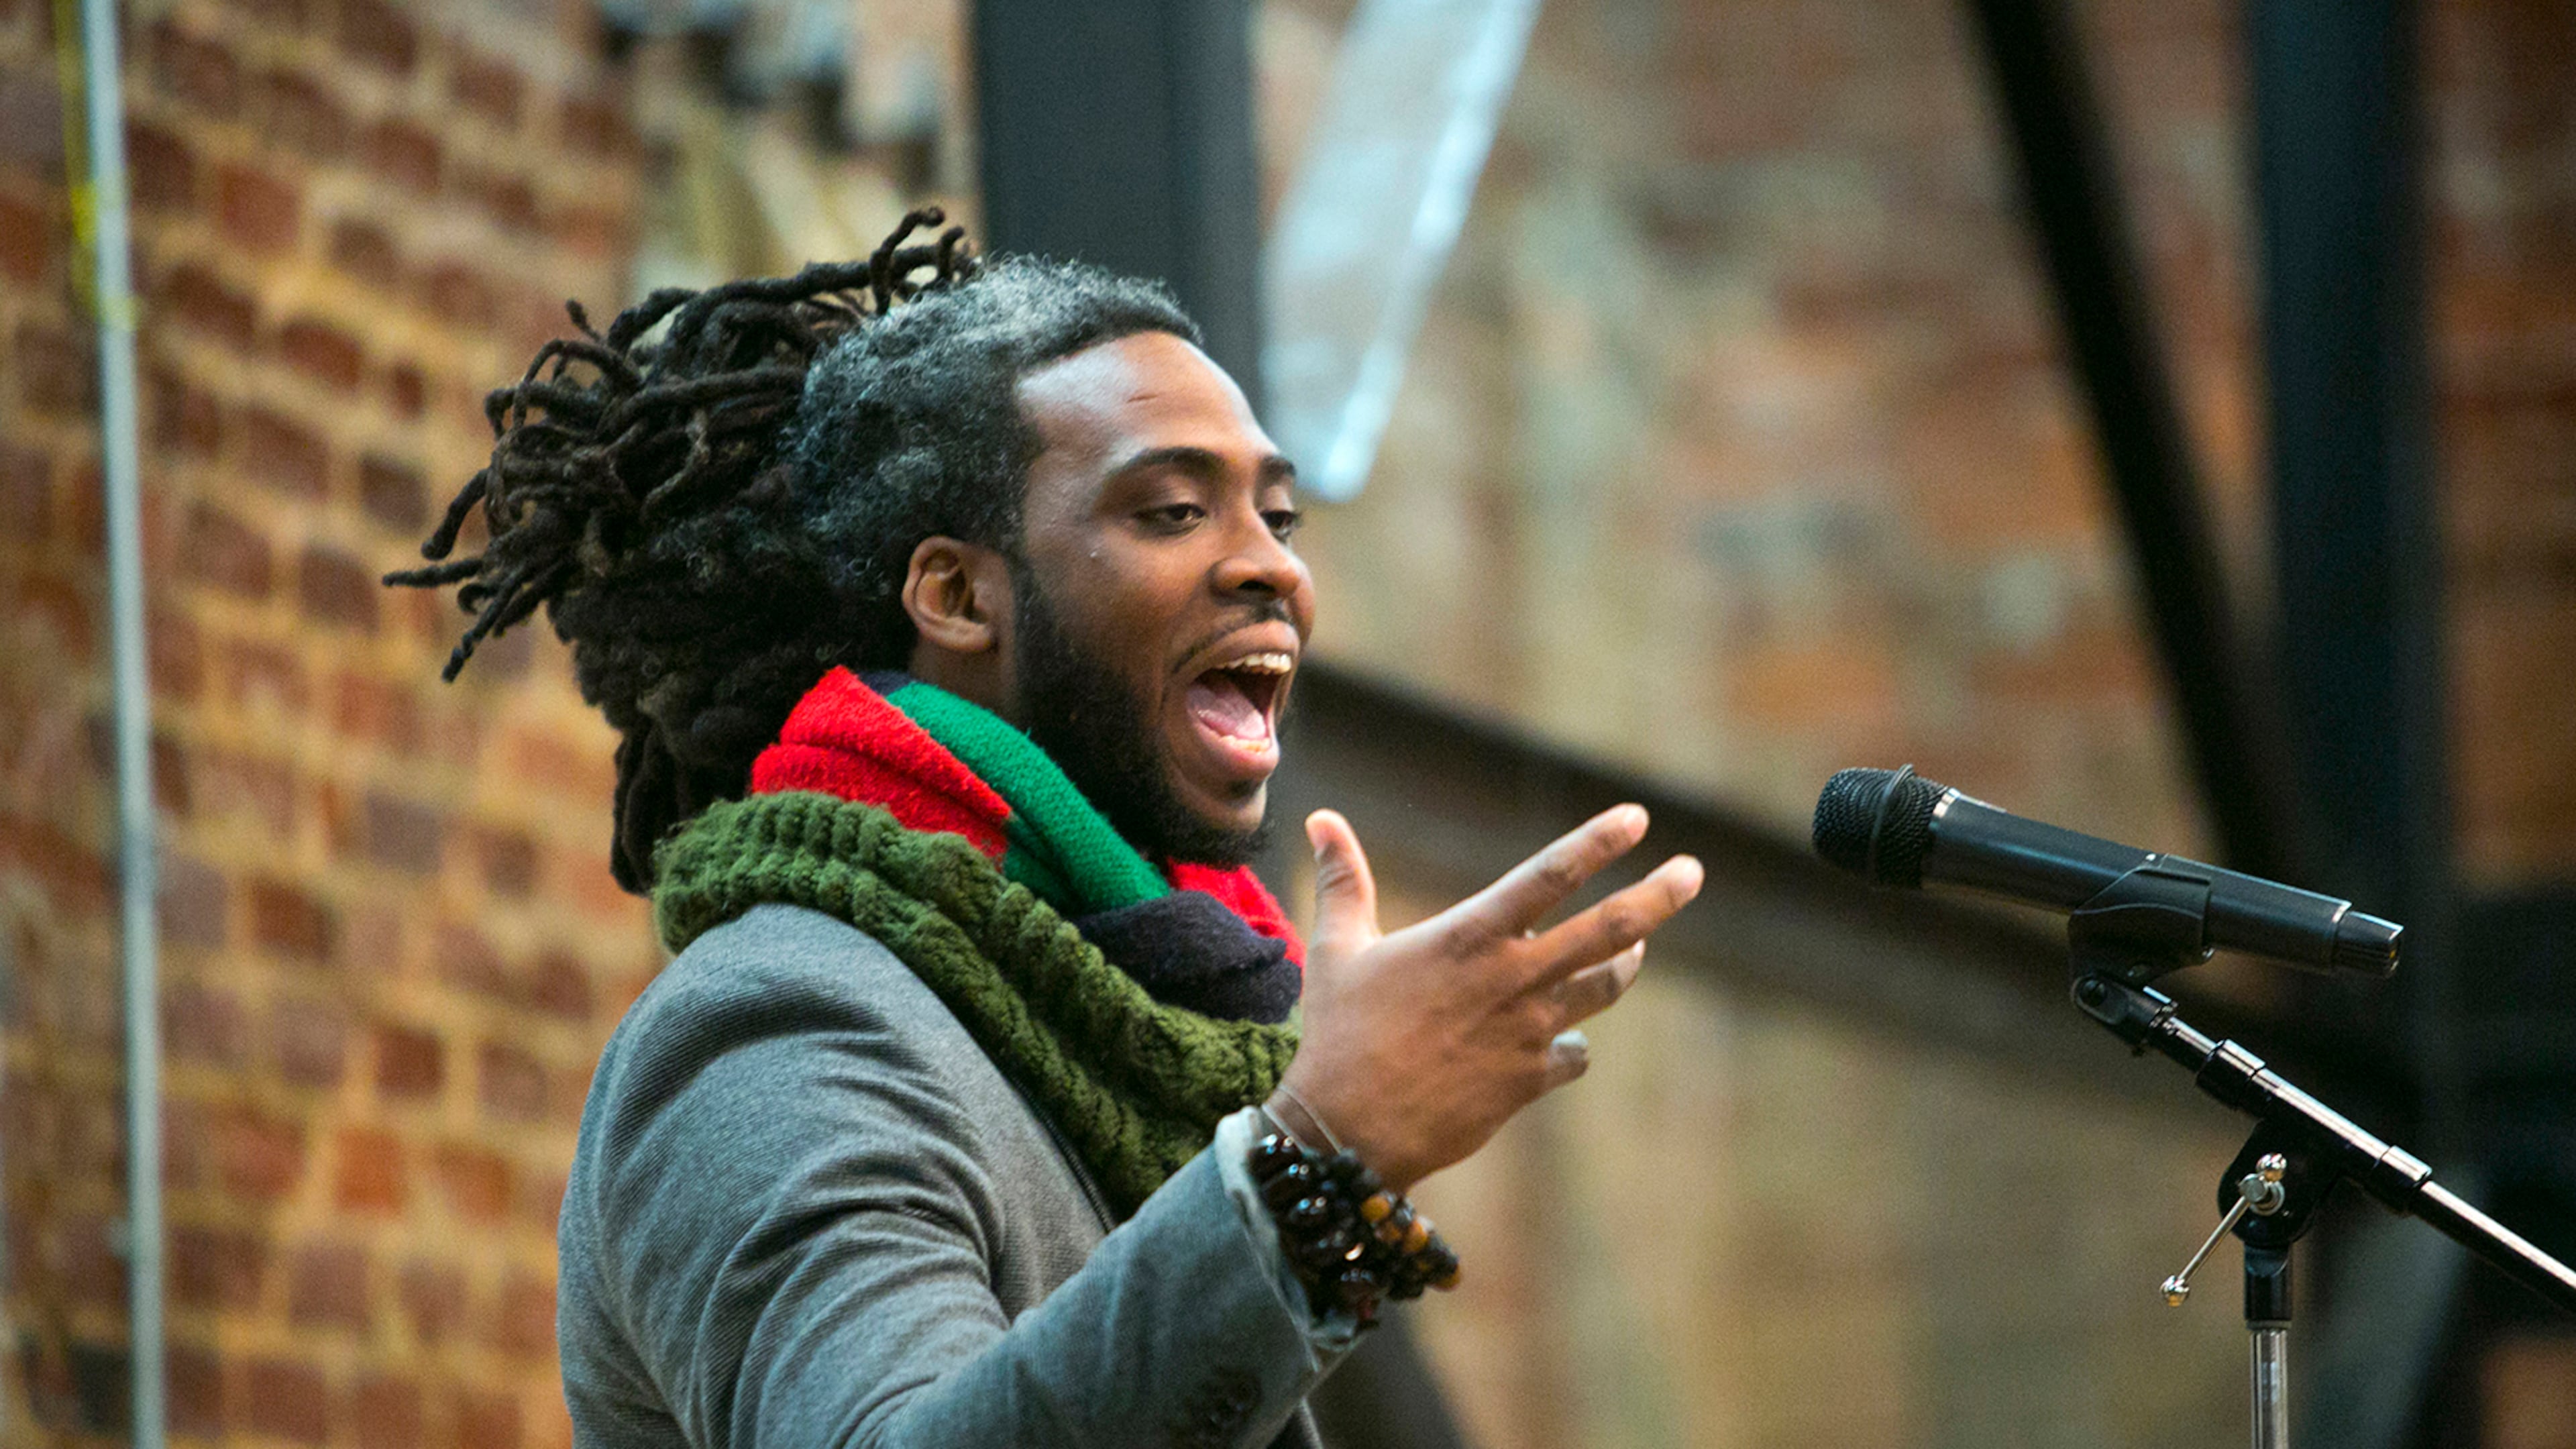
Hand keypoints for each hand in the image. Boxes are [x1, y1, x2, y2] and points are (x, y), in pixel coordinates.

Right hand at [1274, 804, 1702, 1192]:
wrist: (1350, 1130)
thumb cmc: (1339, 1032)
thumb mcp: (1337, 947)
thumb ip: (1343, 879)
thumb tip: (1321, 818)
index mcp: (1471, 936)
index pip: (1550, 874)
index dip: (1598, 842)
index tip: (1638, 817)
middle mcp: (1512, 977)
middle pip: (1609, 930)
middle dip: (1659, 896)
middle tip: (1693, 872)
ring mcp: (1528, 1030)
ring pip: (1604, 986)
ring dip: (1624, 962)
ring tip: (1635, 948)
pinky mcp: (1530, 1079)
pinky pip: (1575, 1052)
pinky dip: (1573, 1042)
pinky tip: (1565, 1039)